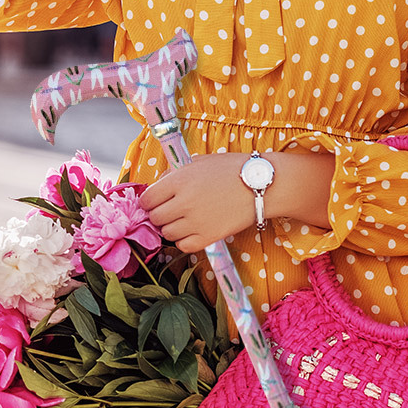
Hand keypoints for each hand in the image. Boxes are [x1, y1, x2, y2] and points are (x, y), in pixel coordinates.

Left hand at [140, 153, 255, 253]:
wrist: (261, 184)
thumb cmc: (231, 169)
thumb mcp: (199, 161)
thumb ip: (175, 173)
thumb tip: (157, 185)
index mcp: (179, 180)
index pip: (147, 199)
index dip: (149, 201)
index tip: (155, 201)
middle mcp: (184, 202)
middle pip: (155, 218)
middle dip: (159, 214)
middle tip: (171, 210)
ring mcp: (196, 222)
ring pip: (167, 233)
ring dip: (172, 227)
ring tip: (185, 219)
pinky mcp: (208, 237)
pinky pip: (183, 246)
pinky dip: (184, 240)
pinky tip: (193, 230)